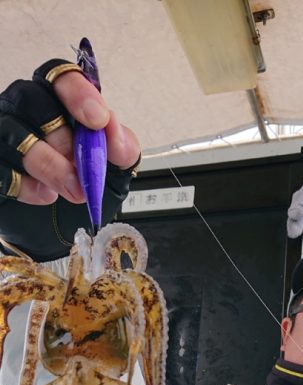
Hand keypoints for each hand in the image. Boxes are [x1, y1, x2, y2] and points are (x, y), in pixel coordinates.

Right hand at [0, 59, 140, 260]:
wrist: (67, 222)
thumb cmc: (86, 182)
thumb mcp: (116, 167)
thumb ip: (122, 146)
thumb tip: (112, 129)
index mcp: (59, 101)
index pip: (59, 77)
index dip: (77, 93)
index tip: (98, 120)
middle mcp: (27, 110)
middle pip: (33, 101)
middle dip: (62, 137)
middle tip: (82, 167)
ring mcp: (7, 135)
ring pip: (13, 134)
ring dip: (48, 165)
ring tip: (72, 189)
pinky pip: (1, 168)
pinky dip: (25, 184)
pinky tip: (46, 196)